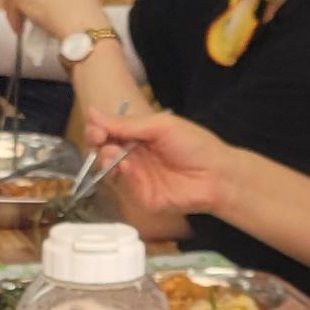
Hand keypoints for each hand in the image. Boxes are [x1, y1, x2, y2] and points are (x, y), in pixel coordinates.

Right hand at [90, 107, 237, 220]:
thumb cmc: (195, 145)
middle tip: (100, 140)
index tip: (96, 129)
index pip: (108, 132)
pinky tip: (126, 166)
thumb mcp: (160, 126)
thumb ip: (127, 124)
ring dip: (105, 159)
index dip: (98, 129)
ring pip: (108, 170)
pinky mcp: (141, 197)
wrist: (217, 175)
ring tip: (112, 153)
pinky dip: (120, 175)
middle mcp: (134, 156)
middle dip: (97, 144)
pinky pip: (123, 187)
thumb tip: (93, 112)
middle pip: (103, 151)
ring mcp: (136, 177)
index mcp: (138, 136)